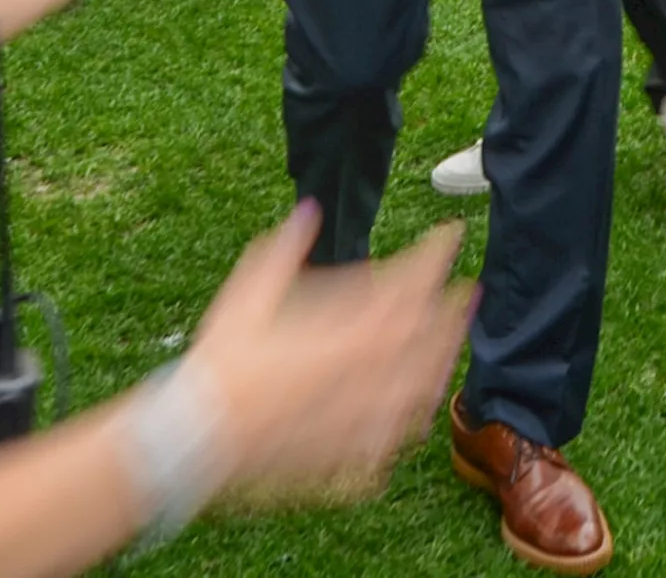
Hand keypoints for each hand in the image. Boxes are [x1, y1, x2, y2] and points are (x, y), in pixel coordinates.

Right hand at [188, 207, 470, 500]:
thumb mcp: (246, 295)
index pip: (402, 291)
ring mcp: (351, 418)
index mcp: (336, 335)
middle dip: (450, 314)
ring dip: (439, 362)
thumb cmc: (219, 363)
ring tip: (452, 346)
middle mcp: (353, 377)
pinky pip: (389, 437)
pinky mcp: (339, 453)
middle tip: (469, 293)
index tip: (448, 237)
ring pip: (414, 391)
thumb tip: (307, 212)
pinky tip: (416, 408)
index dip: (430, 261)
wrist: (196, 435)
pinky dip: (408, 417)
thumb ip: (281, 252)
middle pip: (421, 343)